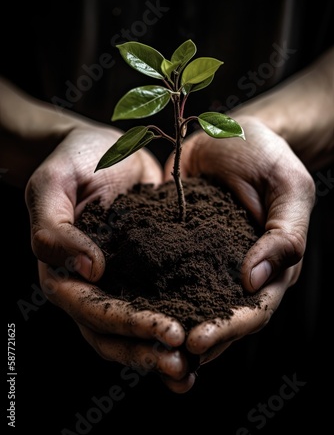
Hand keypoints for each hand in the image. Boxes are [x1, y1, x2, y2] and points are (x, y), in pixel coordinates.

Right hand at [25, 123, 194, 391]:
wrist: (106, 146)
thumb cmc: (74, 160)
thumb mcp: (53, 184)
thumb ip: (55, 229)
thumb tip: (90, 271)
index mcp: (63, 272)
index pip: (92, 310)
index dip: (128, 325)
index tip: (169, 332)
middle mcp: (90, 285)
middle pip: (114, 332)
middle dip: (148, 349)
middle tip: (186, 363)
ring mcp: (120, 279)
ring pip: (136, 328)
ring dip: (162, 350)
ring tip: (195, 366)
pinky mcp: (147, 267)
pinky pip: (161, 299)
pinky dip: (179, 320)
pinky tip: (206, 330)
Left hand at [164, 115, 315, 358]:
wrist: (231, 133)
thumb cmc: (268, 157)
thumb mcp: (288, 189)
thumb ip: (285, 236)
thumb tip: (254, 282)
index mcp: (271, 266)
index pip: (253, 309)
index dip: (228, 329)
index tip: (197, 341)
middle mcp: (237, 272)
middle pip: (218, 318)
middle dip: (192, 341)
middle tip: (163, 357)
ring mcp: (205, 261)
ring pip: (189, 304)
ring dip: (168, 328)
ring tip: (140, 348)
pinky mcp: (177, 245)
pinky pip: (164, 273)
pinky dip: (149, 293)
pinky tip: (124, 306)